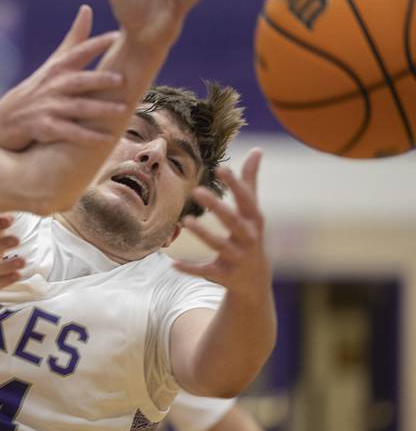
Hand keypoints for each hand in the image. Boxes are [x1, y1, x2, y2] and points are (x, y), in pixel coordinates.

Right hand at [0, 5, 126, 149]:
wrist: (5, 121)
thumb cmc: (37, 89)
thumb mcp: (54, 62)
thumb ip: (74, 39)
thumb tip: (87, 8)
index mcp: (58, 68)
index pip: (78, 52)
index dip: (96, 44)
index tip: (116, 36)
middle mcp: (53, 86)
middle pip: (79, 81)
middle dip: (100, 79)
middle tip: (122, 79)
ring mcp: (48, 108)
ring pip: (78, 108)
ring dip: (100, 110)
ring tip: (122, 110)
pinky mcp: (45, 128)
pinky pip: (70, 133)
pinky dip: (88, 137)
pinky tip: (107, 139)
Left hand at [174, 149, 269, 297]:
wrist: (254, 281)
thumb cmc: (250, 236)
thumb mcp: (253, 212)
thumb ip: (251, 181)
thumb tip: (258, 149)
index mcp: (254, 220)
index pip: (246, 200)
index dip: (235, 184)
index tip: (220, 168)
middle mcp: (249, 239)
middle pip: (233, 221)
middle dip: (217, 207)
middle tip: (196, 190)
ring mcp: (237, 258)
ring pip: (219, 245)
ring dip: (203, 233)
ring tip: (185, 220)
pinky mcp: (224, 275)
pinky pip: (205, 271)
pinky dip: (189, 269)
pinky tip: (172, 264)